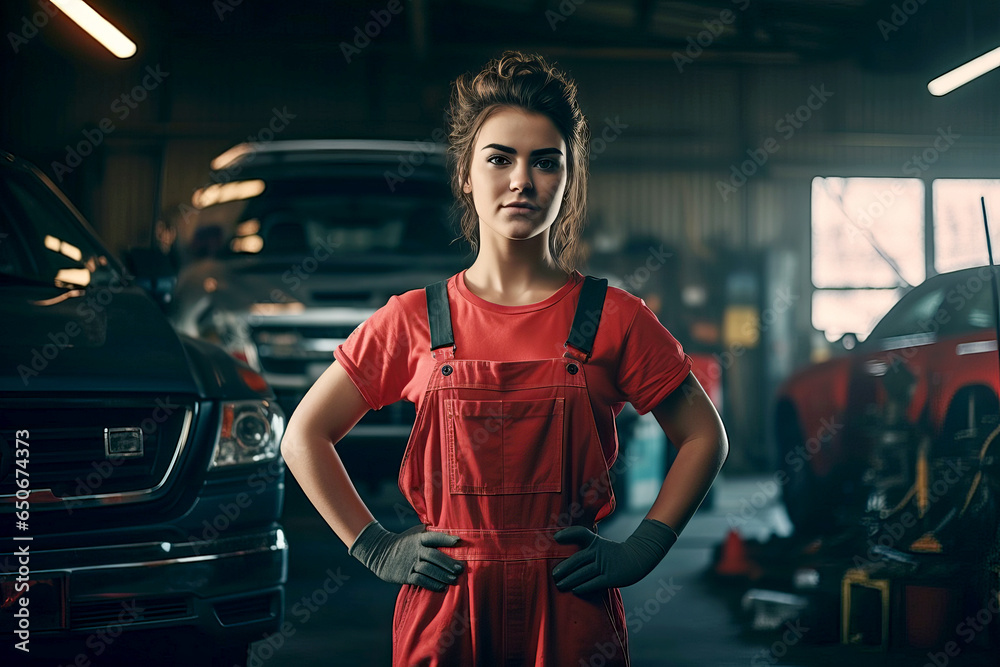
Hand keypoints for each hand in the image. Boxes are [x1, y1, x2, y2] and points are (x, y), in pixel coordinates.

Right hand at [348, 520, 463, 591]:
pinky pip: (421, 580)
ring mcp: (410, 563)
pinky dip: (432, 584)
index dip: (446, 538)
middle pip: (434, 556)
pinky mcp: (405, 575)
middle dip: (449, 563)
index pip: (434, 537)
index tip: (459, 541)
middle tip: (461, 568)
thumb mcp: (413, 533)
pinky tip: (442, 588)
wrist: (379, 553)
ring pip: (429, 570)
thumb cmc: (402, 542)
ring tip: (454, 580)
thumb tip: (447, 527)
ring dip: (443, 575)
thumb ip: (428, 532)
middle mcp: (415, 550)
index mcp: (418, 538)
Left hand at [551, 519, 677, 594]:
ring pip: (583, 573)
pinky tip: (575, 590)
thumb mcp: (601, 544)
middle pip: (577, 559)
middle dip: (564, 568)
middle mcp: (599, 552)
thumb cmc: (614, 553)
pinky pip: (594, 583)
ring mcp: (605, 565)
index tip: (556, 537)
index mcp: (595, 542)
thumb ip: (586, 547)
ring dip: (570, 580)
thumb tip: (568, 559)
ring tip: (560, 585)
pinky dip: (583, 587)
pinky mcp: (611, 577)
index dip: (568, 534)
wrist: (637, 557)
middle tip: (553, 575)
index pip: (581, 533)